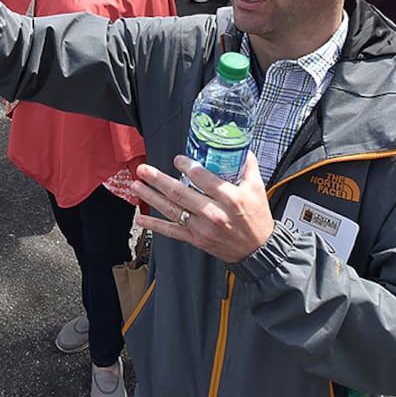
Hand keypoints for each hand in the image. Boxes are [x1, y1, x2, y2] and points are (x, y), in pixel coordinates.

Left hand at [129, 155, 275, 263]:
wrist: (258, 250)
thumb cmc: (257, 217)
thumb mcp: (257, 188)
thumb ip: (247, 166)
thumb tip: (240, 146)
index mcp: (229, 198)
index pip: (203, 178)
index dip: (186, 166)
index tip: (177, 159)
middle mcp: (213, 213)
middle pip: (180, 193)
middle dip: (158, 180)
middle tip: (144, 169)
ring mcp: (202, 228)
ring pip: (171, 210)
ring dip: (151, 197)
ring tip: (136, 185)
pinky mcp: (196, 240)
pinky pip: (171, 232)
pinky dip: (154, 226)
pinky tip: (141, 219)